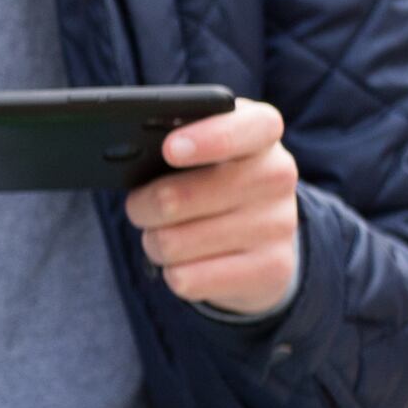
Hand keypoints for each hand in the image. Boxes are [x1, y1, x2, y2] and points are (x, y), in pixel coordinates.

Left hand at [126, 97, 299, 314]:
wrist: (262, 235)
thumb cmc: (213, 179)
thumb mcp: (202, 147)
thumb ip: (174, 139)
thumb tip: (129, 163)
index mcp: (261, 131)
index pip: (245, 128)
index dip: (207, 139)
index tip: (170, 149)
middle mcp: (277, 174)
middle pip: (174, 198)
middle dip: (141, 206)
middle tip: (145, 205)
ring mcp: (278, 224)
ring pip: (171, 243)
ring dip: (155, 242)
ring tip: (172, 233)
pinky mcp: (271, 268)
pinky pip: (186, 279)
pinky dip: (173, 272)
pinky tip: (192, 261)